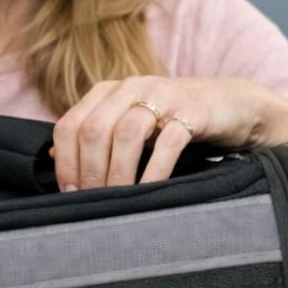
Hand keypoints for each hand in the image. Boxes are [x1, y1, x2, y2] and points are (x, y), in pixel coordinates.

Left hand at [51, 76, 269, 190]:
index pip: (71, 125)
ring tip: (120, 198)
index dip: (65, 162)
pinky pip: (168, 142)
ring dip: (119, 172)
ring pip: (127, 134)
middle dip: (90, 171)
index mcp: (110, 91)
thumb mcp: (134, 123)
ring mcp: (163, 96)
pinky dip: (155, 170)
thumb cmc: (176, 120)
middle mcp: (132, 88)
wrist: (232, 105)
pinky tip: (150, 189)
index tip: (71, 193)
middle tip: (96, 200)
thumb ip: (99, 136)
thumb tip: (56, 156)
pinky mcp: (193, 111)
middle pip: (95, 130)